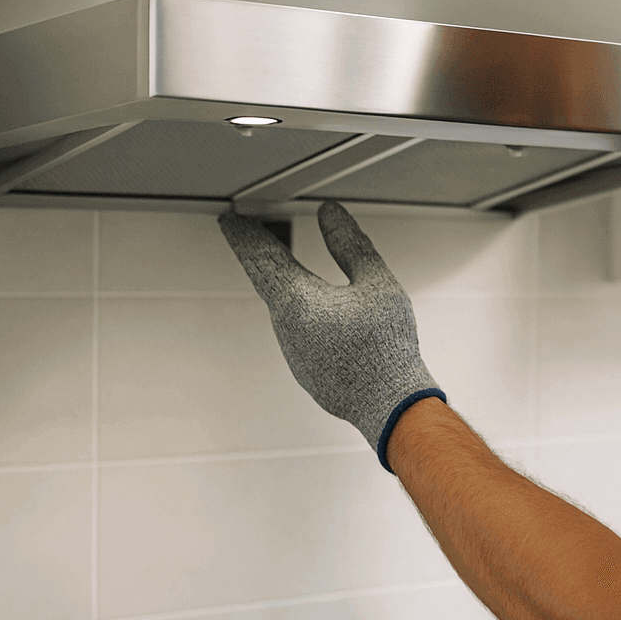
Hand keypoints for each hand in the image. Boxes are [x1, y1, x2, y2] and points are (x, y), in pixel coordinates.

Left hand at [218, 200, 445, 471]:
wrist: (390, 405)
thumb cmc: (385, 347)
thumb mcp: (376, 283)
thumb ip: (350, 244)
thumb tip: (330, 214)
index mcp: (296, 300)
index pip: (260, 257)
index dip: (244, 234)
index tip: (230, 219)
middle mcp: (286, 326)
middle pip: (266, 280)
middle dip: (259, 254)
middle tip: (248, 233)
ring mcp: (293, 350)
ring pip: (281, 307)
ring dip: (280, 282)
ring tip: (280, 262)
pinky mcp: (305, 369)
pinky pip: (295, 330)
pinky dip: (296, 308)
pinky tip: (312, 308)